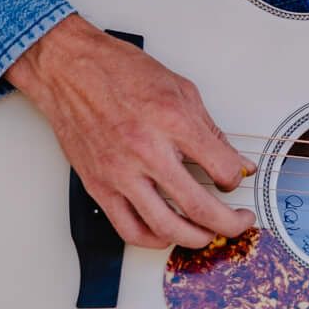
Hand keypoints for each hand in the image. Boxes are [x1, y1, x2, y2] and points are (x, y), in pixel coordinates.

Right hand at [4, 12, 254, 251]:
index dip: (236, 178)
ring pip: (166, 227)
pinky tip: (167, 234)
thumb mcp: (180, 89)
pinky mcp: (98, 186)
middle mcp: (147, 151)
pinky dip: (154, 240)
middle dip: (229, 223)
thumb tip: (234, 161)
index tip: (235, 177)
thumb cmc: (119, 71)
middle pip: (200, 207)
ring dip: (196, 238)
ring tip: (208, 235)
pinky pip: (129, 229)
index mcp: (172, 121)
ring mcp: (120, 173)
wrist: (69, 69)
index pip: (222, 169)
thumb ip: (210, 131)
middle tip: (240, 222)